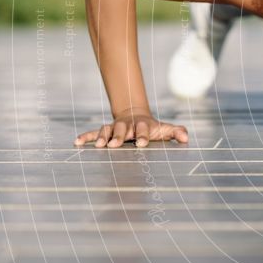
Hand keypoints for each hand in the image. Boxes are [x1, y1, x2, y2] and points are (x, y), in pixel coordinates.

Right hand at [74, 108, 188, 147]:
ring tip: (98, 146)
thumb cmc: (153, 128)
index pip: (143, 129)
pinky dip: (85, 136)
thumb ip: (176, 132)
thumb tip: (186, 138)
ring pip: (107, 129)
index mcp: (143, 125)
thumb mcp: (165, 129)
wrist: (137, 116)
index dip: (143, 135)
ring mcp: (115, 127)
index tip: (142, 143)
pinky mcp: (105, 131)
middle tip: (115, 145)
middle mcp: (127, 125)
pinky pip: (93, 132)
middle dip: (119, 136)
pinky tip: (76, 143)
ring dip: (102, 136)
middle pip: (123, 128)